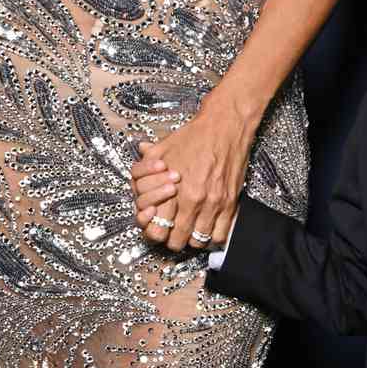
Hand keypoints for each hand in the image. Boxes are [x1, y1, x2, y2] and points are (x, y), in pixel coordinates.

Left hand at [130, 92, 251, 252]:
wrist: (223, 126)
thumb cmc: (192, 137)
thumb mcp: (160, 150)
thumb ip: (144, 168)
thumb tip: (136, 179)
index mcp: (170, 191)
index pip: (157, 231)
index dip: (156, 233)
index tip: (159, 228)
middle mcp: (192, 201)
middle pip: (177, 242)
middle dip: (173, 239)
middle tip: (175, 231)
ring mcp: (212, 204)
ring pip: (199, 241)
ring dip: (194, 238)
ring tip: (192, 229)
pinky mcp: (230, 203)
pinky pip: (221, 235)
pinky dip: (214, 236)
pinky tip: (209, 226)